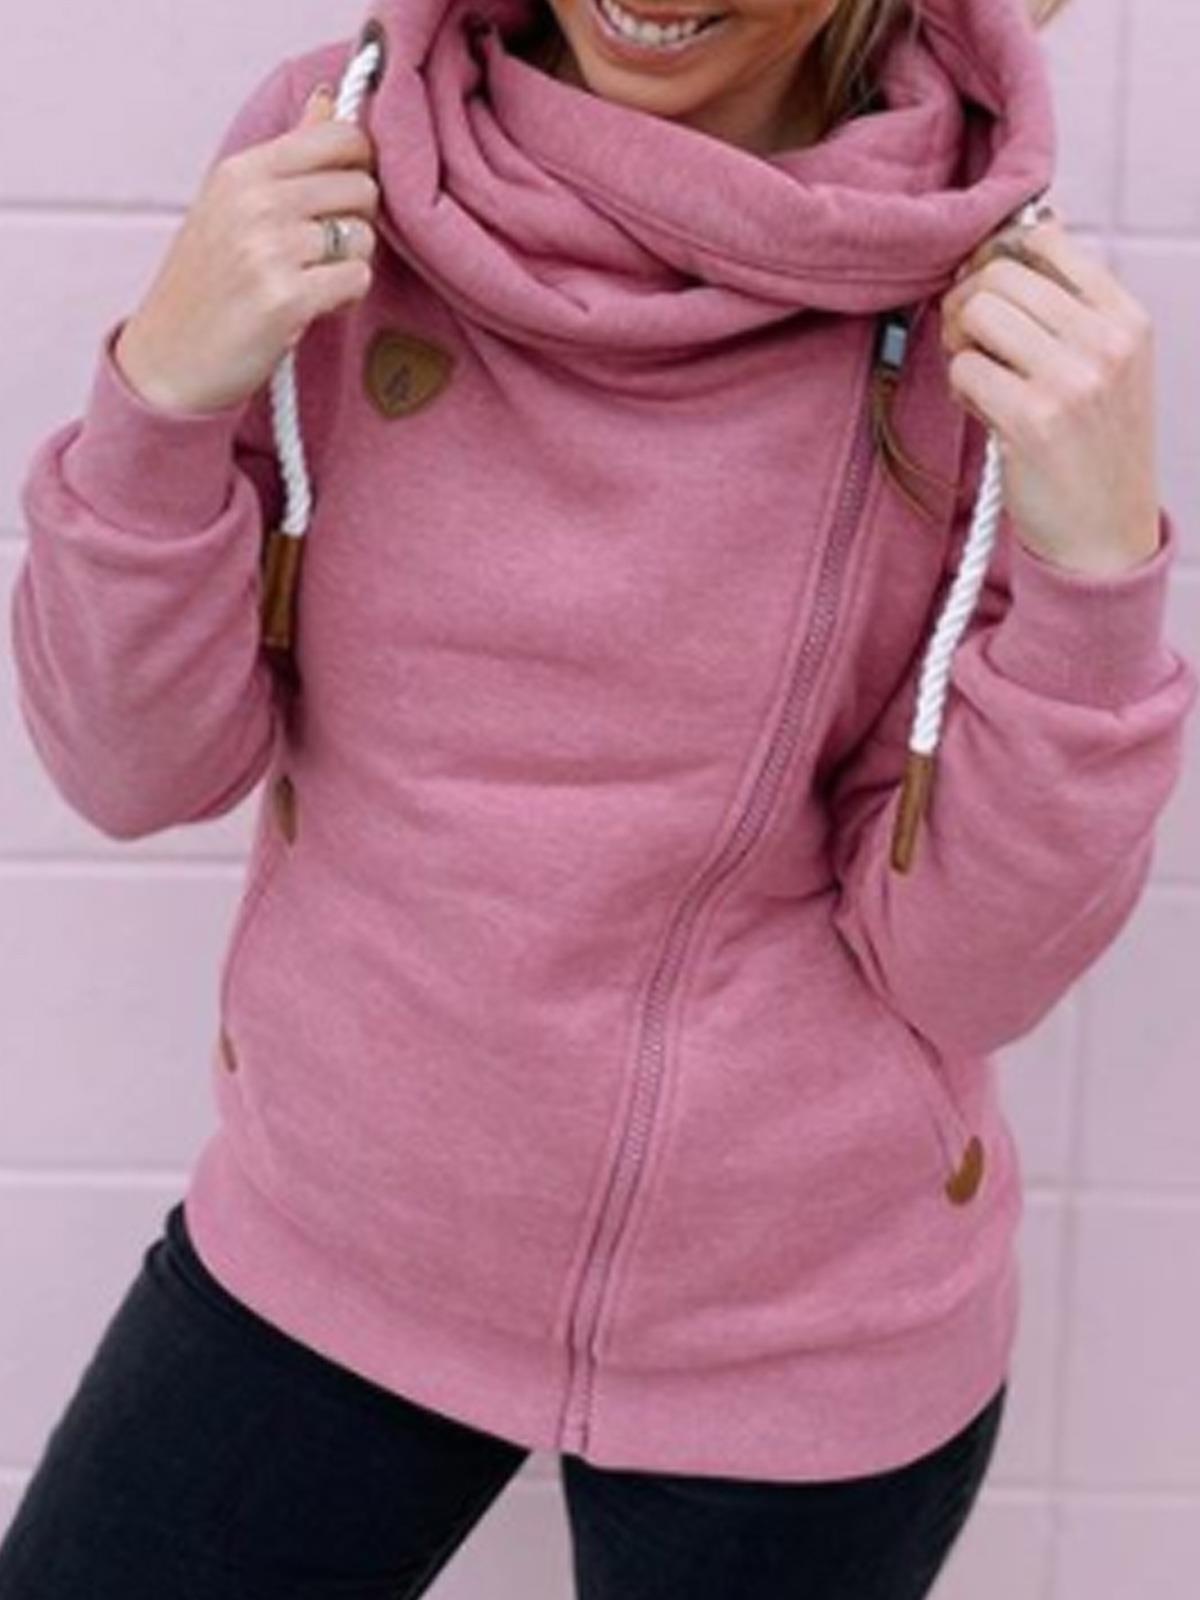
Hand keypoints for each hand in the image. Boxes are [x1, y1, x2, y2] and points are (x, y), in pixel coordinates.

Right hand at [114, 84, 379, 415]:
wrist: (169, 361)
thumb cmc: (205, 286)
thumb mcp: (232, 206)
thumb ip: (287, 156)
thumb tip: (328, 102)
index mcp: (242, 171)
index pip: (338, 137)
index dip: (359, 165)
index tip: (344, 194)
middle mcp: (255, 202)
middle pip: (361, 187)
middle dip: (355, 221)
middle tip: (322, 251)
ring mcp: (269, 250)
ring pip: (363, 236)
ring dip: (350, 264)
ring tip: (313, 281)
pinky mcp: (287, 298)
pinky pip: (356, 280)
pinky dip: (345, 298)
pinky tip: (313, 307)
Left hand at [939, 209, 1161, 576]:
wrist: (1105, 536)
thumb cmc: (1093, 448)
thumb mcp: (1108, 364)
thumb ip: (1069, 305)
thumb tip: (1026, 231)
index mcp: (1126, 317)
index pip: (1045, 242)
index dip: (994, 261)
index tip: (986, 295)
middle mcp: (1106, 341)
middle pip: (998, 275)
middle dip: (966, 305)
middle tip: (969, 343)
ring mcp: (1073, 379)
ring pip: (977, 315)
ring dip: (959, 345)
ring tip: (978, 377)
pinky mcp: (1034, 419)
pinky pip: (964, 371)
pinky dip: (959, 391)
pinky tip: (983, 413)